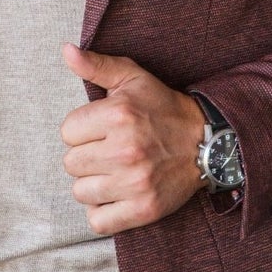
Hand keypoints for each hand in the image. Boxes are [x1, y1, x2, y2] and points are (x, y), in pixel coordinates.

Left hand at [59, 43, 204, 235]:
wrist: (206, 143)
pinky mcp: (144, 209)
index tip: (103, 129)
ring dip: (93, 184)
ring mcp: (135, 182)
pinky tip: (116, 195)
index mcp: (118, 115)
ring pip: (80, 192)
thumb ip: (96, 65)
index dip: (83, 130)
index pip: (67, 132)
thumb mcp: (132, 78)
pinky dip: (102, 211)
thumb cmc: (162, 108)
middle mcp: (125, 150)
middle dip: (87, 157)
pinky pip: (98, 220)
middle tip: (110, 151)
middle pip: (71, 164)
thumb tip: (66, 50)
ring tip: (114, 171)